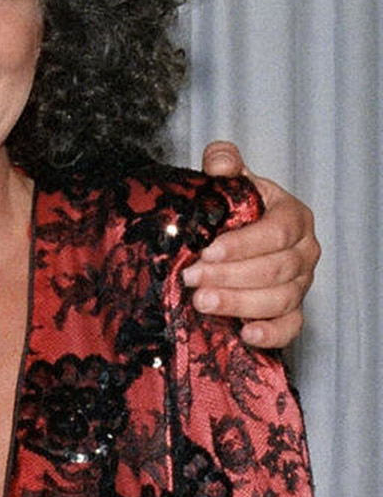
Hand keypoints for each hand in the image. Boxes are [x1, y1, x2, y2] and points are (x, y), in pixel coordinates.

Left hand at [181, 140, 319, 348]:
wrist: (233, 236)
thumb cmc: (233, 209)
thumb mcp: (229, 182)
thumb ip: (224, 165)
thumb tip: (221, 162)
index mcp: (293, 217)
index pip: (276, 233)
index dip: (242, 244)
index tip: (207, 251)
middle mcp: (303, 252)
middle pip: (275, 269)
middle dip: (231, 276)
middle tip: (193, 278)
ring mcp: (301, 284)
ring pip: (279, 299)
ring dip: (240, 303)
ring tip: (202, 302)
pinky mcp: (292, 311)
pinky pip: (290, 327)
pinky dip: (271, 334)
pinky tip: (245, 334)